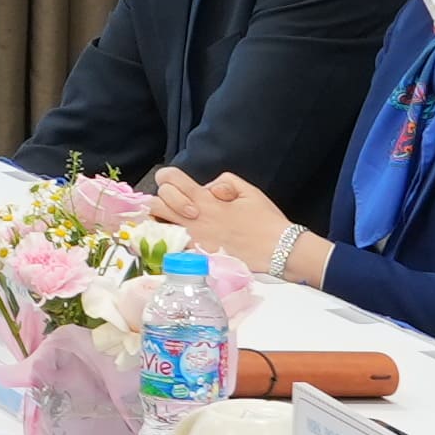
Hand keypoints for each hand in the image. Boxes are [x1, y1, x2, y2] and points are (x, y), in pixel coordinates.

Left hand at [152, 169, 308, 289]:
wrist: (279, 250)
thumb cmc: (266, 221)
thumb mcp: (248, 190)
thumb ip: (224, 182)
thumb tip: (208, 187)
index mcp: (205, 198)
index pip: (170, 178)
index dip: (168, 178)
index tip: (174, 183)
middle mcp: (194, 217)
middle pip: (155, 202)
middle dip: (158, 200)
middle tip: (170, 205)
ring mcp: (193, 238)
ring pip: (157, 226)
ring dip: (159, 221)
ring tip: (169, 222)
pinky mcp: (196, 256)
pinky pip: (170, 247)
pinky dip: (167, 242)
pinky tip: (176, 241)